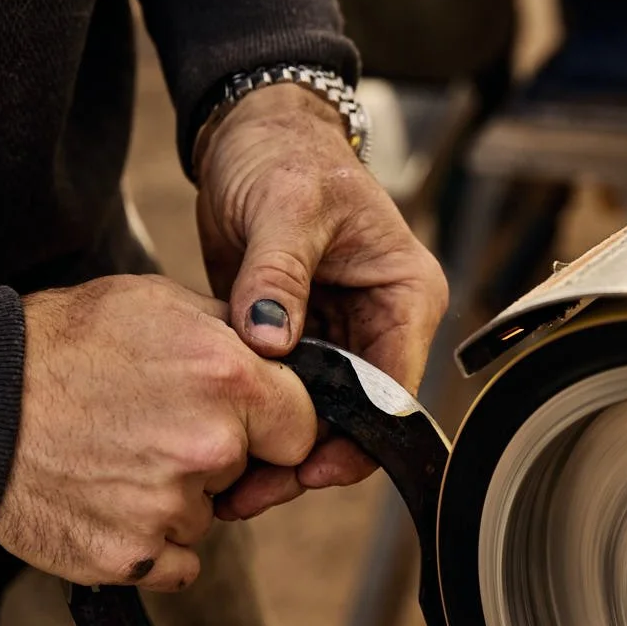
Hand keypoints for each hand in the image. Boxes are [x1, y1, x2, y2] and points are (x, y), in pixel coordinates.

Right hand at [0, 275, 317, 590]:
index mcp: (229, 380)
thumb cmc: (63, 343)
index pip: (302, 427)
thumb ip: (231, 333)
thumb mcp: (155, 303)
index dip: (273, 423)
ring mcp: (170, 509)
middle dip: (220, 457)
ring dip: (178, 497)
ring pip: (208, 517)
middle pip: (250, 474)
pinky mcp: (131, 557)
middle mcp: (210, 448)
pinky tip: (110, 500)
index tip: (243, 419)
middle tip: (155, 428)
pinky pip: (178, 563)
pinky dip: (152, 543)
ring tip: (117, 456)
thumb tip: (282, 355)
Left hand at [194, 83, 447, 519]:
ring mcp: (340, 336)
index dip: (355, 436)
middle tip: (252, 489)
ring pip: (320, 416)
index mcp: (405, 295)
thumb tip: (270, 343)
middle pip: (358, 416)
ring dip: (279, 448)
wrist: (250, 136)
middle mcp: (381, 324)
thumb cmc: (284, 155)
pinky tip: (221, 441)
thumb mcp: (284, 205)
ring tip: (230, 484)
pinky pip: (286, 396)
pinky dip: (259, 420)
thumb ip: (277, 274)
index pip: (395, 387)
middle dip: (308, 455)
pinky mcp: (299, 340)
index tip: (304, 465)